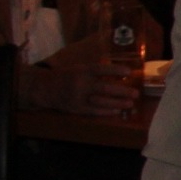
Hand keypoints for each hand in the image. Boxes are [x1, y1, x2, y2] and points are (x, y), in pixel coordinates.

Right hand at [23, 59, 137, 117]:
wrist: (44, 88)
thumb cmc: (68, 76)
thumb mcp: (79, 68)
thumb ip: (96, 71)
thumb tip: (121, 72)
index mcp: (81, 70)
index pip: (100, 69)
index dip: (115, 70)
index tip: (129, 72)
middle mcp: (80, 83)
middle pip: (103, 88)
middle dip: (121, 91)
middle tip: (135, 93)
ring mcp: (77, 97)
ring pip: (100, 101)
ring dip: (117, 103)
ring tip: (130, 103)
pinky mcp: (76, 108)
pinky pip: (93, 111)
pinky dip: (106, 111)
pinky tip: (116, 111)